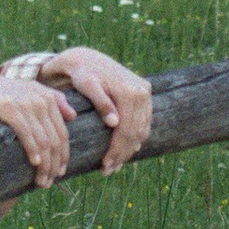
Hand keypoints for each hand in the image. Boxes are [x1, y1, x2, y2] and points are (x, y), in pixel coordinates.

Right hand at [0, 67, 75, 183]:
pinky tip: (34, 163)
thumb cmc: (2, 93)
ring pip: (42, 140)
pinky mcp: (8, 107)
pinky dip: (32, 150)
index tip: (60, 174)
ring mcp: (24, 103)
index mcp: (48, 98)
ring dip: (44, 165)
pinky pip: (26, 133)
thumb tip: (73, 117)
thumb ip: (54, 99)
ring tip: (40, 181)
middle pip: (54, 140)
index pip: (62, 133)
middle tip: (47, 183)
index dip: (63, 156)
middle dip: (53, 165)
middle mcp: (40, 99)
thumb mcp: (30, 91)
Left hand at [38, 47, 152, 171]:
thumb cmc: (83, 74)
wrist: (88, 58)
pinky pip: (144, 122)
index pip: (125, 129)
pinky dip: (135, 138)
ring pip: (142, 129)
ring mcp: (145, 92)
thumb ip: (101, 103)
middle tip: (108, 170)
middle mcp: (141, 91)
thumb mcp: (87, 86)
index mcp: (129, 91)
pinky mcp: (145, 94)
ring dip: (129, 150)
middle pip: (135, 132)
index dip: (116, 150)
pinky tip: (125, 150)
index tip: (105, 166)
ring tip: (114, 164)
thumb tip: (115, 123)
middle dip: (122, 154)